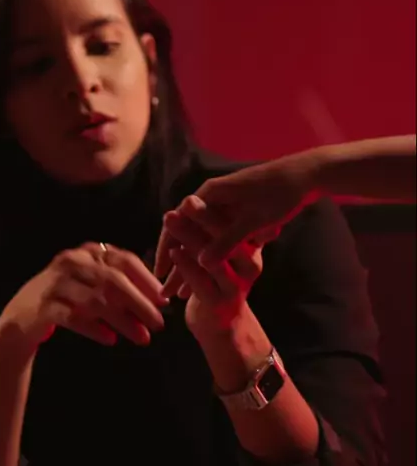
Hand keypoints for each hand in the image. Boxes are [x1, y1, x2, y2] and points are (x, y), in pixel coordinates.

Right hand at [0, 243, 168, 350]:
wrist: (22, 315)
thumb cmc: (68, 298)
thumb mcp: (93, 284)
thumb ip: (121, 288)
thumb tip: (158, 302)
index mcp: (89, 252)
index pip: (124, 260)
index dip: (147, 280)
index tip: (164, 300)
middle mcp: (72, 262)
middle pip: (113, 280)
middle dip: (140, 303)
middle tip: (159, 324)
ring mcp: (56, 283)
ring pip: (96, 301)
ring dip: (123, 321)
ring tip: (142, 338)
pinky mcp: (44, 307)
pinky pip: (74, 318)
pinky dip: (94, 329)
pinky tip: (111, 339)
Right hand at [155, 154, 315, 274]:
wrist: (306, 175)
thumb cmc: (279, 195)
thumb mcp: (253, 221)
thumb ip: (227, 241)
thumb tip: (202, 263)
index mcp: (210, 194)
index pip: (177, 224)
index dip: (167, 251)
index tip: (160, 274)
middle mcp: (212, 197)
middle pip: (186, 234)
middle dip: (177, 263)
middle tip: (167, 289)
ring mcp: (225, 204)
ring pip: (202, 238)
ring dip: (194, 263)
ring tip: (186, 290)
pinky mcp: (238, 210)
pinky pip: (218, 235)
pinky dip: (213, 255)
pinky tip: (210, 275)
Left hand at [160, 196, 262, 338]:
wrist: (222, 327)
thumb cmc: (217, 283)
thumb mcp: (221, 255)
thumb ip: (214, 233)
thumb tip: (193, 200)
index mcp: (251, 252)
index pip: (234, 227)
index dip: (212, 212)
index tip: (193, 197)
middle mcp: (249, 268)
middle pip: (227, 238)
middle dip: (203, 218)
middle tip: (186, 201)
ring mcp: (236, 286)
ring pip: (212, 257)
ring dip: (189, 236)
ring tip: (171, 218)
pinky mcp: (220, 303)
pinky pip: (201, 280)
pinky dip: (185, 265)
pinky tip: (172, 252)